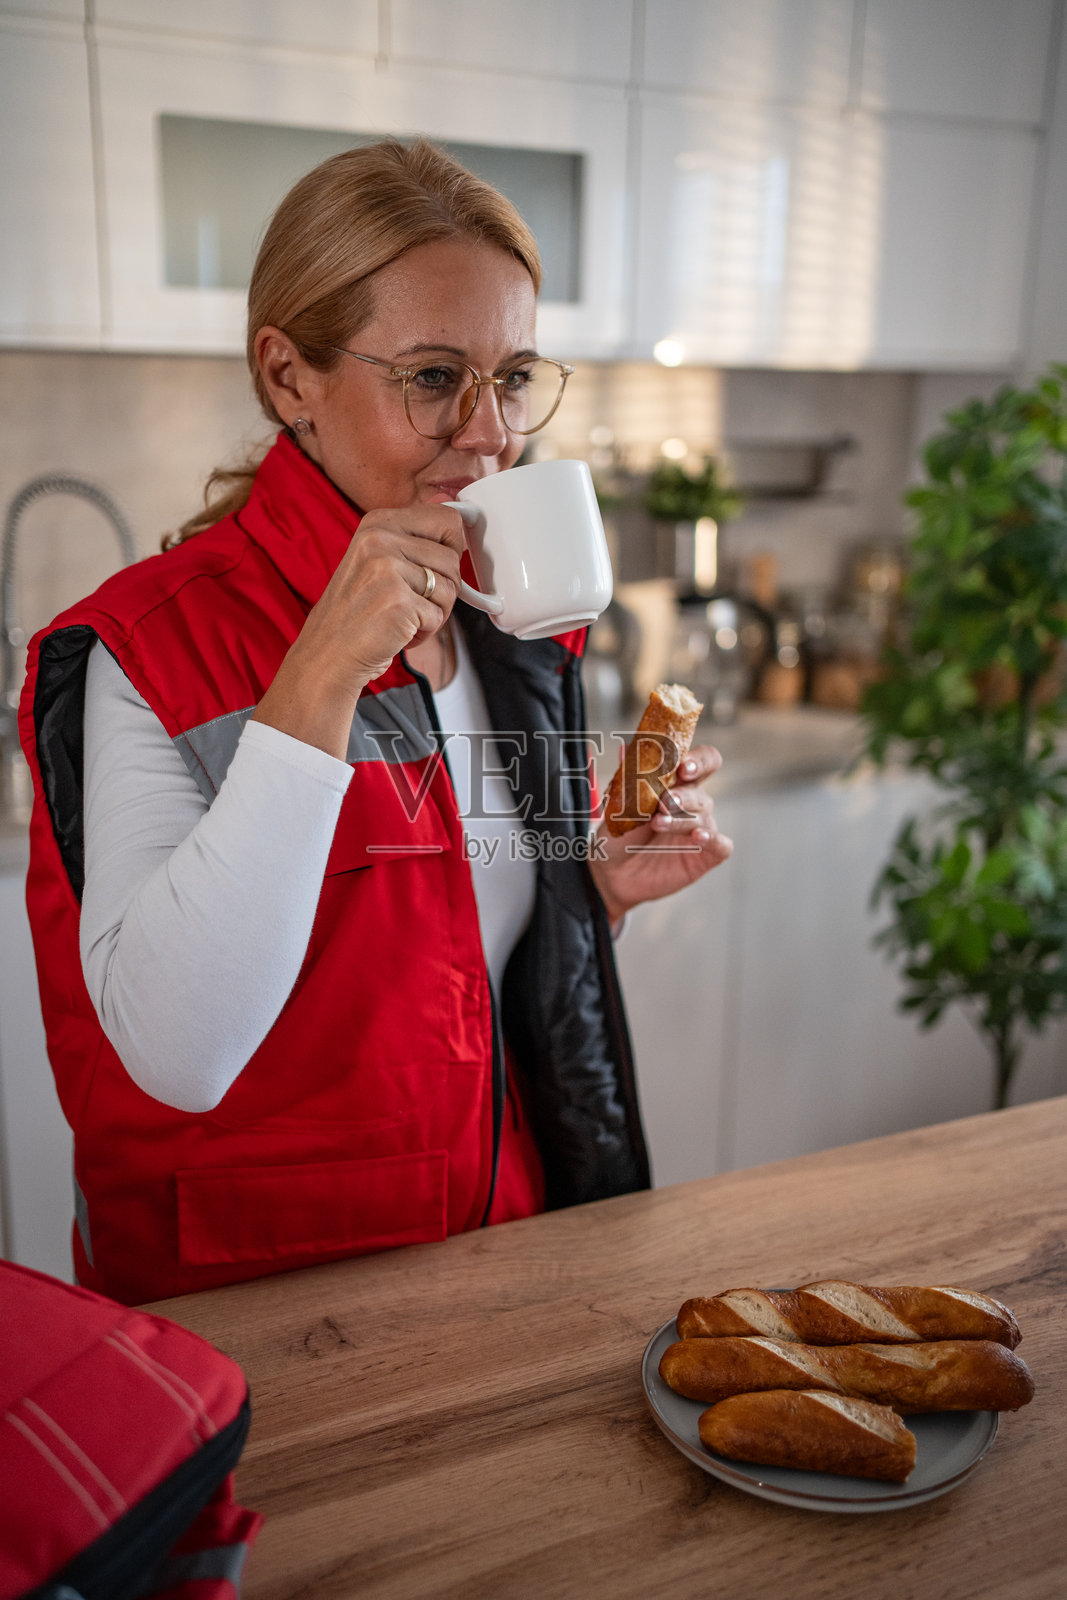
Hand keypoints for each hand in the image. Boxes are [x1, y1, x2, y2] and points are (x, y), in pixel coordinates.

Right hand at [252, 505, 465, 756]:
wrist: (328, 655)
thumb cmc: (357, 614)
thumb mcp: (377, 560)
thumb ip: (413, 541)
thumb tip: (459, 526)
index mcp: (378, 522)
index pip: (446, 518)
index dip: (452, 548)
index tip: (436, 568)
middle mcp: (380, 538)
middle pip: (452, 557)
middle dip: (443, 588)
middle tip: (413, 603)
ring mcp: (387, 568)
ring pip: (450, 587)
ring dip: (434, 612)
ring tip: (403, 617)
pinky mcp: (397, 601)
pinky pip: (438, 616)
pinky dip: (425, 632)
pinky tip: (398, 632)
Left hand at [588, 745, 732, 927]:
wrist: (613, 872)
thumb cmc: (620, 834)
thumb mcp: (619, 805)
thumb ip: (628, 778)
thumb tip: (625, 747)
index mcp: (679, 784)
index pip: (703, 762)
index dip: (699, 761)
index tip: (683, 766)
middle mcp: (694, 804)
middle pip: (700, 792)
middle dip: (683, 795)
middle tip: (664, 800)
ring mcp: (702, 829)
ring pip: (703, 817)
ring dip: (681, 818)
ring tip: (658, 822)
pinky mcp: (706, 855)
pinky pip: (721, 845)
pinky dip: (713, 839)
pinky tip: (698, 837)